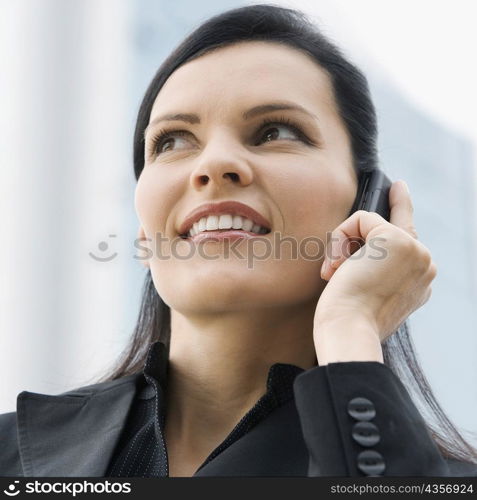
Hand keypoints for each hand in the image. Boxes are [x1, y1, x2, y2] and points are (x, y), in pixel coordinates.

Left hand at [314, 180, 436, 352]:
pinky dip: (341, 237)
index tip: (399, 189)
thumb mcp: (367, 293)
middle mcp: (425, 266)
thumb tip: (354, 251)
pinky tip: (338, 265)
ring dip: (344, 245)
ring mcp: (415, 251)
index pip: (410, 242)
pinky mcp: (397, 239)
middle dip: (358, 236)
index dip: (403, 211)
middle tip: (370, 222)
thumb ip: (375, 268)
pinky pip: (361, 218)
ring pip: (372, 224)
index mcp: (419, 283)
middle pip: (394, 226)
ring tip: (336, 272)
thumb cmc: (349, 319)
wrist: (349, 332)